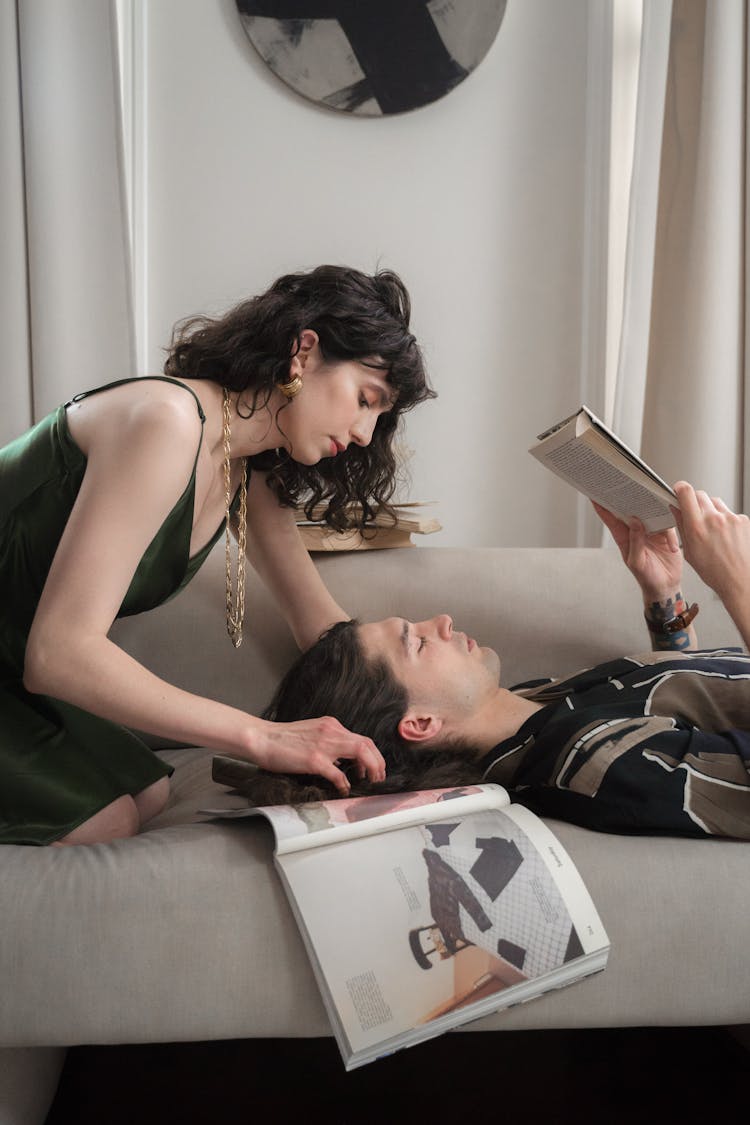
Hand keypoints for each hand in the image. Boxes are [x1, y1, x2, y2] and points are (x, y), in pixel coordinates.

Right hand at [252, 716, 385, 794]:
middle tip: (378, 777)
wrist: (262, 738)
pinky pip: (338, 773)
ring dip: (370, 769)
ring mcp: (324, 745)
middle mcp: (331, 731)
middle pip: (367, 744)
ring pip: (361, 753)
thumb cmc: (282, 739)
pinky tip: (343, 788)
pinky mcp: (314, 759)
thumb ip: (328, 742)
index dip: (373, 754)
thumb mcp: (311, 732)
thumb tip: (340, 760)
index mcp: (331, 725)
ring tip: (369, 781)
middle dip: (378, 762)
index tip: (372, 768)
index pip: (361, 738)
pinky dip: (345, 782)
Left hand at [592, 501, 682, 601]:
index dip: (601, 505)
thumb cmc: (647, 578)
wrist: (666, 586)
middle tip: (629, 484)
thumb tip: (635, 521)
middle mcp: (636, 531)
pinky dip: (670, 530)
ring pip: (650, 512)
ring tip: (657, 509)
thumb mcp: (637, 563)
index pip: (610, 518)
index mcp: (623, 537)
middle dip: (629, 498)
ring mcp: (650, 531)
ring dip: (655, 511)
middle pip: (630, 510)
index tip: (595, 493)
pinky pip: (667, 523)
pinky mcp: (665, 533)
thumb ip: (635, 542)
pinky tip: (671, 546)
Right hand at [671, 482, 749, 602]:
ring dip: (710, 510)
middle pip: (700, 495)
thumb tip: (676, 510)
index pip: (686, 493)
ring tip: (712, 529)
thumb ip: (682, 526)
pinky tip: (725, 535)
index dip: (680, 488)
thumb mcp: (690, 551)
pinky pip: (729, 512)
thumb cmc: (715, 571)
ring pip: (715, 502)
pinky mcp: (743, 520)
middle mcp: (714, 519)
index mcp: (697, 527)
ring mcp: (730, 518)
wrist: (740, 580)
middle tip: (694, 514)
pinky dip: (725, 519)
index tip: (679, 490)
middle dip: (694, 501)